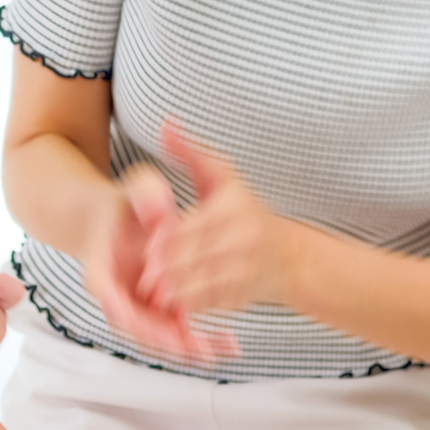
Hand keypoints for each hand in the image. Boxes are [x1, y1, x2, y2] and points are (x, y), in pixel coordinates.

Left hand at [90, 121, 299, 357]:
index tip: (147, 246)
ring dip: (174, 291)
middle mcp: (244, 239)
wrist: (289, 257)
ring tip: (150, 292)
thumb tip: (165, 123)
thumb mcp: (224, 177)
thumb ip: (191, 152)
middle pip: (196, 257)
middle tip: (141, 275)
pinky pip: (210, 302)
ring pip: (202, 284)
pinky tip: (168, 305)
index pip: (196, 226)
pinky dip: (188, 306)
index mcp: (235, 207)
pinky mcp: (241, 295)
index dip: (169, 239)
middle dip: (167, 268)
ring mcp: (245, 270)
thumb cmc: (247, 210)